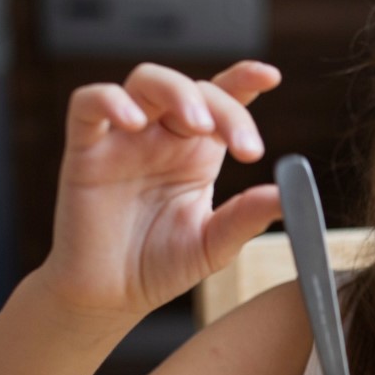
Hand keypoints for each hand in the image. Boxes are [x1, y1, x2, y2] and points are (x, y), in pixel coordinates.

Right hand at [43, 61, 282, 318]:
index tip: (271, 77)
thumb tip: (290, 196)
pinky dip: (110, 101)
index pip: (222, 101)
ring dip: (176, 91)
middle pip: (192, 90)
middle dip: (223, 107)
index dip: (243, 80)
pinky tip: (133, 120)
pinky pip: (88, 104)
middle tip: (244, 147)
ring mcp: (123, 139)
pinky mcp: (84, 151)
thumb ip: (247, 217)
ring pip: (145, 82)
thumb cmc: (159, 267)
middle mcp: (162, 137)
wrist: (110, 298)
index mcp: (197, 153)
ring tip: (198, 124)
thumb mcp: (213, 245)